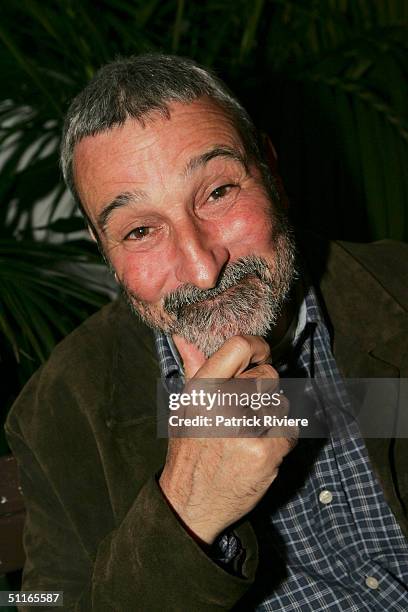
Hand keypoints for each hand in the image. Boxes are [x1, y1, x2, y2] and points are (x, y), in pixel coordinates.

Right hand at [159, 335, 296, 543]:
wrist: (190, 504)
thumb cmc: (190, 450)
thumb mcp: (185, 407)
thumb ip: (195, 370)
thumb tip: (185, 336)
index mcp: (201, 389)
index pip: (239, 346)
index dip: (258, 347)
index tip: (262, 356)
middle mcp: (221, 404)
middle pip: (269, 376)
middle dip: (264, 392)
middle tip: (246, 413)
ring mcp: (244, 428)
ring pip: (282, 404)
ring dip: (273, 419)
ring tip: (249, 436)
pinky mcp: (265, 451)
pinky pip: (290, 429)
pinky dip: (281, 440)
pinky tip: (260, 451)